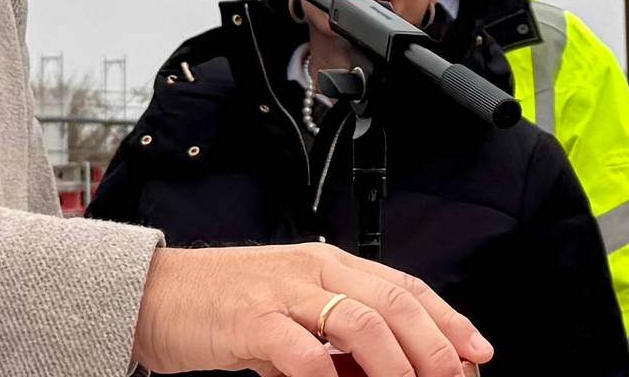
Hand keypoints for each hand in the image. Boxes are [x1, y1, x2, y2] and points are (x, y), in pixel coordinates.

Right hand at [128, 244, 489, 376]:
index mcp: (325, 262)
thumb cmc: (219, 304)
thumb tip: (384, 367)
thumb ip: (331, 334)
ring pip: (360, 322)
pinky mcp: (250, 321)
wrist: (150, 294)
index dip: (448, 320)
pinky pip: (303, 353)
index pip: (403, 286)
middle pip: (393, 303)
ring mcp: (280, 293)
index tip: (477, 352)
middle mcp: (310, 270)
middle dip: (434, 347)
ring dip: (396, 365)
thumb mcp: (286, 310)